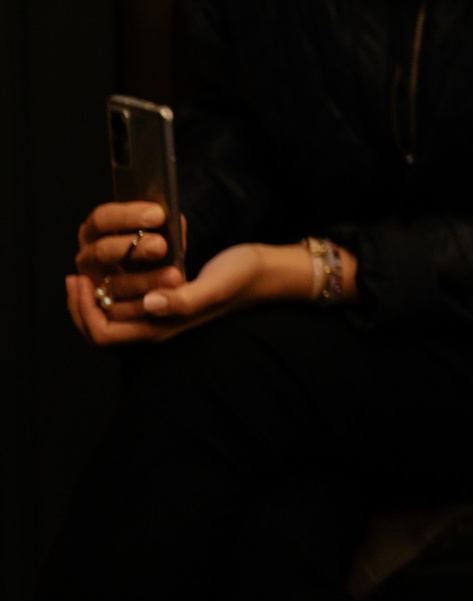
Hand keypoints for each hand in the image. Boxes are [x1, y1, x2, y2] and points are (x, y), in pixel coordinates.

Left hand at [65, 232, 356, 346]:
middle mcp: (157, 326)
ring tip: (91, 269)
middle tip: (75, 276)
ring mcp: (161, 315)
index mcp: (164, 327)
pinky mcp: (167, 301)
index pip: (104, 332)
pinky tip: (115, 267)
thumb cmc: (245, 277)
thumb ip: (186, 298)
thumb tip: (150, 304)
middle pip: (100, 328)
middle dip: (83, 304)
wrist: (270, 272)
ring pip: (110, 315)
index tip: (80, 280)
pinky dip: (113, 288)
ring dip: (97, 295)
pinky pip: (125, 302)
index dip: (84, 311)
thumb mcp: (218, 284)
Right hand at [70, 201, 182, 308]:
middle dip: (133, 248)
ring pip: (111, 286)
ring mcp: (93, 285)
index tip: (158, 215)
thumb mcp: (166, 231)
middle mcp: (89, 257)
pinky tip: (158, 300)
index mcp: (98, 229)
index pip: (102, 218)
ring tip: (175, 276)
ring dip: (142, 281)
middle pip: (101, 252)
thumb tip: (166, 222)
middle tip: (161, 245)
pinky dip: (137, 308)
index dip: (127, 216)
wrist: (169, 271)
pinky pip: (111, 320)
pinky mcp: (105, 312)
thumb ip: (165, 225)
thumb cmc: (163, 245)